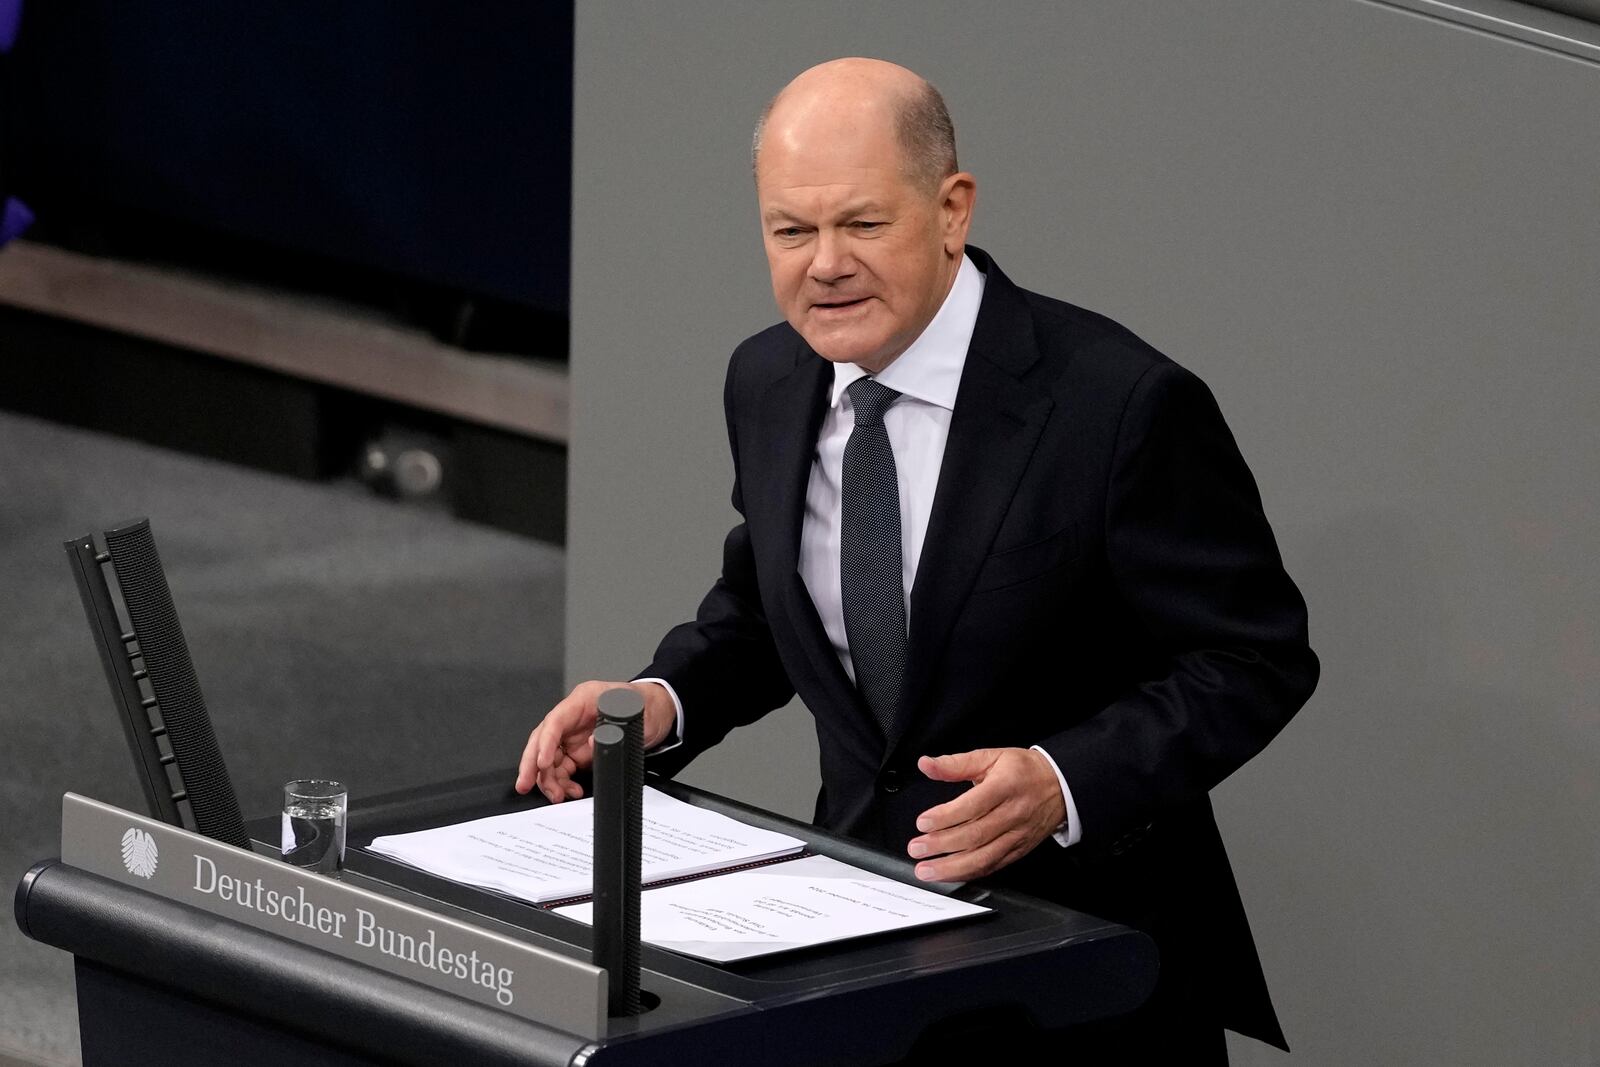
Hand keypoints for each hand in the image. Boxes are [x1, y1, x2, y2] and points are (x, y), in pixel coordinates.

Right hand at [514, 680, 675, 802]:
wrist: (658, 714)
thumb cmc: (646, 706)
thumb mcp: (636, 713)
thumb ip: (613, 727)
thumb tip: (591, 744)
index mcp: (583, 699)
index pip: (555, 721)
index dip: (545, 742)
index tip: (543, 762)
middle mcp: (573, 717)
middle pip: (543, 740)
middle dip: (532, 764)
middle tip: (525, 784)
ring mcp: (574, 735)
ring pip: (550, 758)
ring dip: (549, 779)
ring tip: (558, 795)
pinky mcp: (579, 752)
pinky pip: (563, 769)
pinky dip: (562, 782)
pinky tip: (569, 791)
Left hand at [907, 747, 1065, 881]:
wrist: (1059, 785)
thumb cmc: (1024, 771)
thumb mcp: (991, 757)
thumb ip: (956, 763)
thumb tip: (927, 764)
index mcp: (1004, 787)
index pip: (973, 806)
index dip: (946, 817)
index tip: (923, 822)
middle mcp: (1012, 814)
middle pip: (975, 835)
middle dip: (942, 845)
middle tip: (917, 848)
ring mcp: (1017, 836)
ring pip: (984, 857)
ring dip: (952, 868)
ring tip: (927, 870)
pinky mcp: (1018, 850)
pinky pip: (992, 866)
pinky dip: (969, 873)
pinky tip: (950, 874)